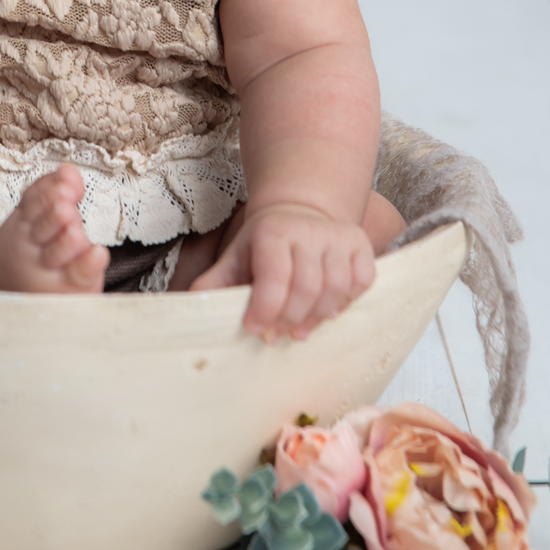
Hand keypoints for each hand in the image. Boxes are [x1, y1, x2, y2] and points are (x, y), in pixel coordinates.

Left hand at [190, 202, 375, 339]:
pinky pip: (362, 282)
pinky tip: (327, 311)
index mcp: (273, 231)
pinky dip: (346, 303)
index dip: (266, 309)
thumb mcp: (235, 258)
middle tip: (277, 335)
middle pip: (307, 288)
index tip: (255, 328)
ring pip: (335, 289)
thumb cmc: (264, 244)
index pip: (275, 277)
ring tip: (299, 330)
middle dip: (289, 319)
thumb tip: (187, 307)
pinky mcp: (362, 246)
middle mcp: (309, 230)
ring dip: (317, 318)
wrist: (299, 213)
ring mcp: (339, 237)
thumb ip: (214, 283)